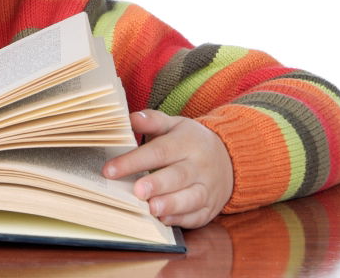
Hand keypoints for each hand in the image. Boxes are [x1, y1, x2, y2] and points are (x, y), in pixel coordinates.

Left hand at [102, 110, 232, 228]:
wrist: (230, 159)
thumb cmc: (190, 141)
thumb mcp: (174, 125)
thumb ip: (151, 121)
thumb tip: (130, 119)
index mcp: (186, 143)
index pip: (158, 151)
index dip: (133, 161)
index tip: (109, 170)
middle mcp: (199, 166)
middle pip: (178, 176)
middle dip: (157, 184)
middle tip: (137, 191)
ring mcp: (207, 188)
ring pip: (191, 198)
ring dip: (171, 204)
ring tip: (151, 208)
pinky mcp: (209, 208)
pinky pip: (197, 215)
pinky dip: (181, 219)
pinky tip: (164, 219)